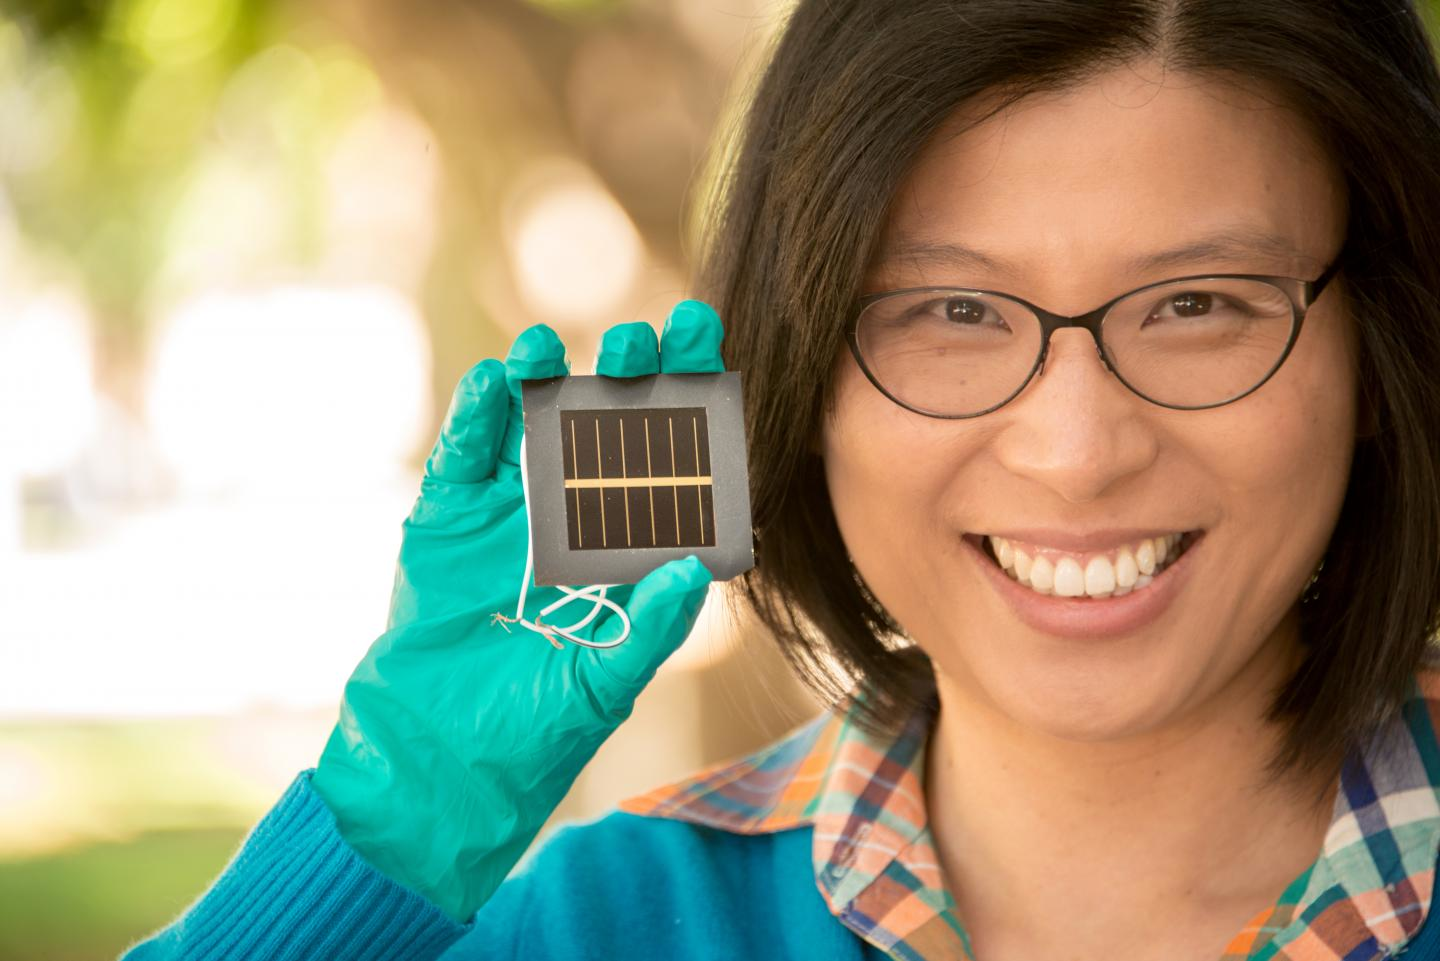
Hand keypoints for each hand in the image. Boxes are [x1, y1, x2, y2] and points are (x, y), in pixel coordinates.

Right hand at [311, 301, 726, 920]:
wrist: (437, 761)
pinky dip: (478, 420)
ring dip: (547, 386)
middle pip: (607, 433)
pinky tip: (498, 381)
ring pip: (533, 430)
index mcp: (625, 552)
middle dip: (629, 384)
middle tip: (649, 336)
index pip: (670, 468)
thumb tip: (697, 567)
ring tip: (557, 344)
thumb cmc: (534, 733)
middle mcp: (574, 519)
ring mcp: (508, 515)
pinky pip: (465, 457)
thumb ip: (651, 628)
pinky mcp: (447, 521)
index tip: (712, 356)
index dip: (690, 411)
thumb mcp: (603, 685)